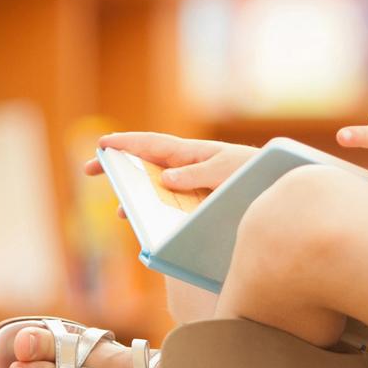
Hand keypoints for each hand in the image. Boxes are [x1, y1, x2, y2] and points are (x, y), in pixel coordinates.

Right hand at [82, 132, 257, 218]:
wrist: (278, 187)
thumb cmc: (256, 173)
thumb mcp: (227, 170)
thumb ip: (196, 174)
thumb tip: (164, 179)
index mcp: (192, 153)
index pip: (152, 145)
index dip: (126, 143)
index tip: (101, 144)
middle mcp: (188, 167)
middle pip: (146, 164)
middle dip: (118, 166)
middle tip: (88, 169)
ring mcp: (192, 185)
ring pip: (155, 187)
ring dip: (136, 195)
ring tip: (120, 210)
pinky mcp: (200, 203)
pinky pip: (170, 205)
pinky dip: (155, 211)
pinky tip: (149, 224)